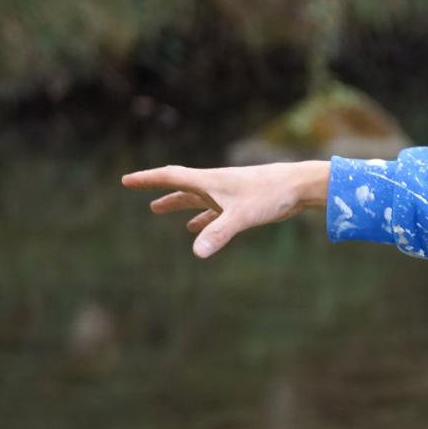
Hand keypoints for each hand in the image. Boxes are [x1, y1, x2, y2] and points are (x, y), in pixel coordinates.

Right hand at [121, 160, 331, 257]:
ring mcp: (229, 193)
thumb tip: (197, 252)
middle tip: (137, 189)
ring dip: (178, 204)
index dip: (148, 179)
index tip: (126, 180)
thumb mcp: (242, 215)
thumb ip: (218, 233)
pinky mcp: (243, 203)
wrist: (301, 186)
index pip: (170, 177)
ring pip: (197, 198)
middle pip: (180, 186)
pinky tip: (196, 230)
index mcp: (210, 181)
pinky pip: (215, 211)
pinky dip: (203, 219)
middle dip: (158, 189)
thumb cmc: (272, 194)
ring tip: (159, 209)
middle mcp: (216, 184)